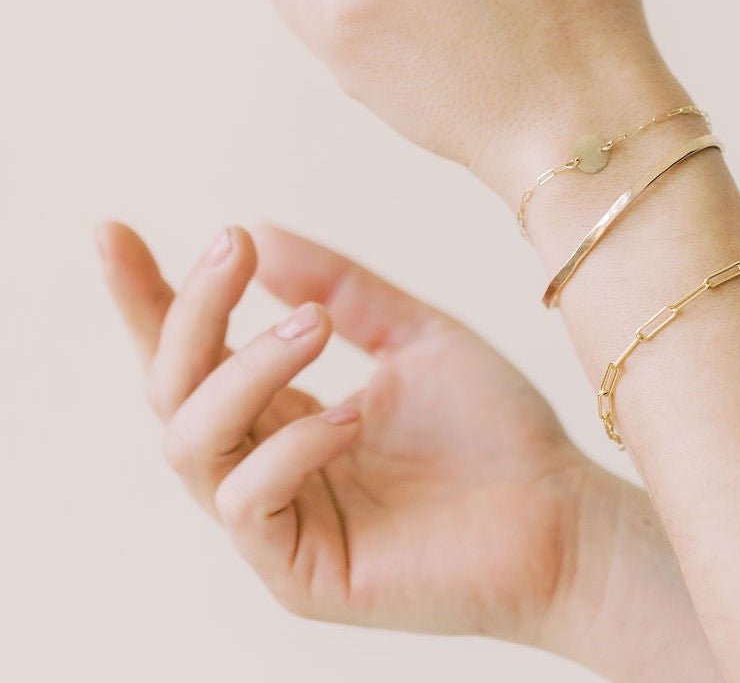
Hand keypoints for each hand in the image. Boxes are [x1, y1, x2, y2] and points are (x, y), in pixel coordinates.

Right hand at [97, 220, 588, 639]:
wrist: (561, 514)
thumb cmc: (493, 430)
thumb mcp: (415, 335)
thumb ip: (340, 288)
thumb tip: (260, 232)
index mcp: (286, 409)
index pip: (194, 353)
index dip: (147, 296)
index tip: (113, 232)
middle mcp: (266, 462)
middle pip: (171, 389)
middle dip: (189, 313)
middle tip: (232, 249)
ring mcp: (275, 522)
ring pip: (192, 440)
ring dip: (244, 368)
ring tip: (311, 326)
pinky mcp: (295, 572)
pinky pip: (247, 500)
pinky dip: (291, 444)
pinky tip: (352, 416)